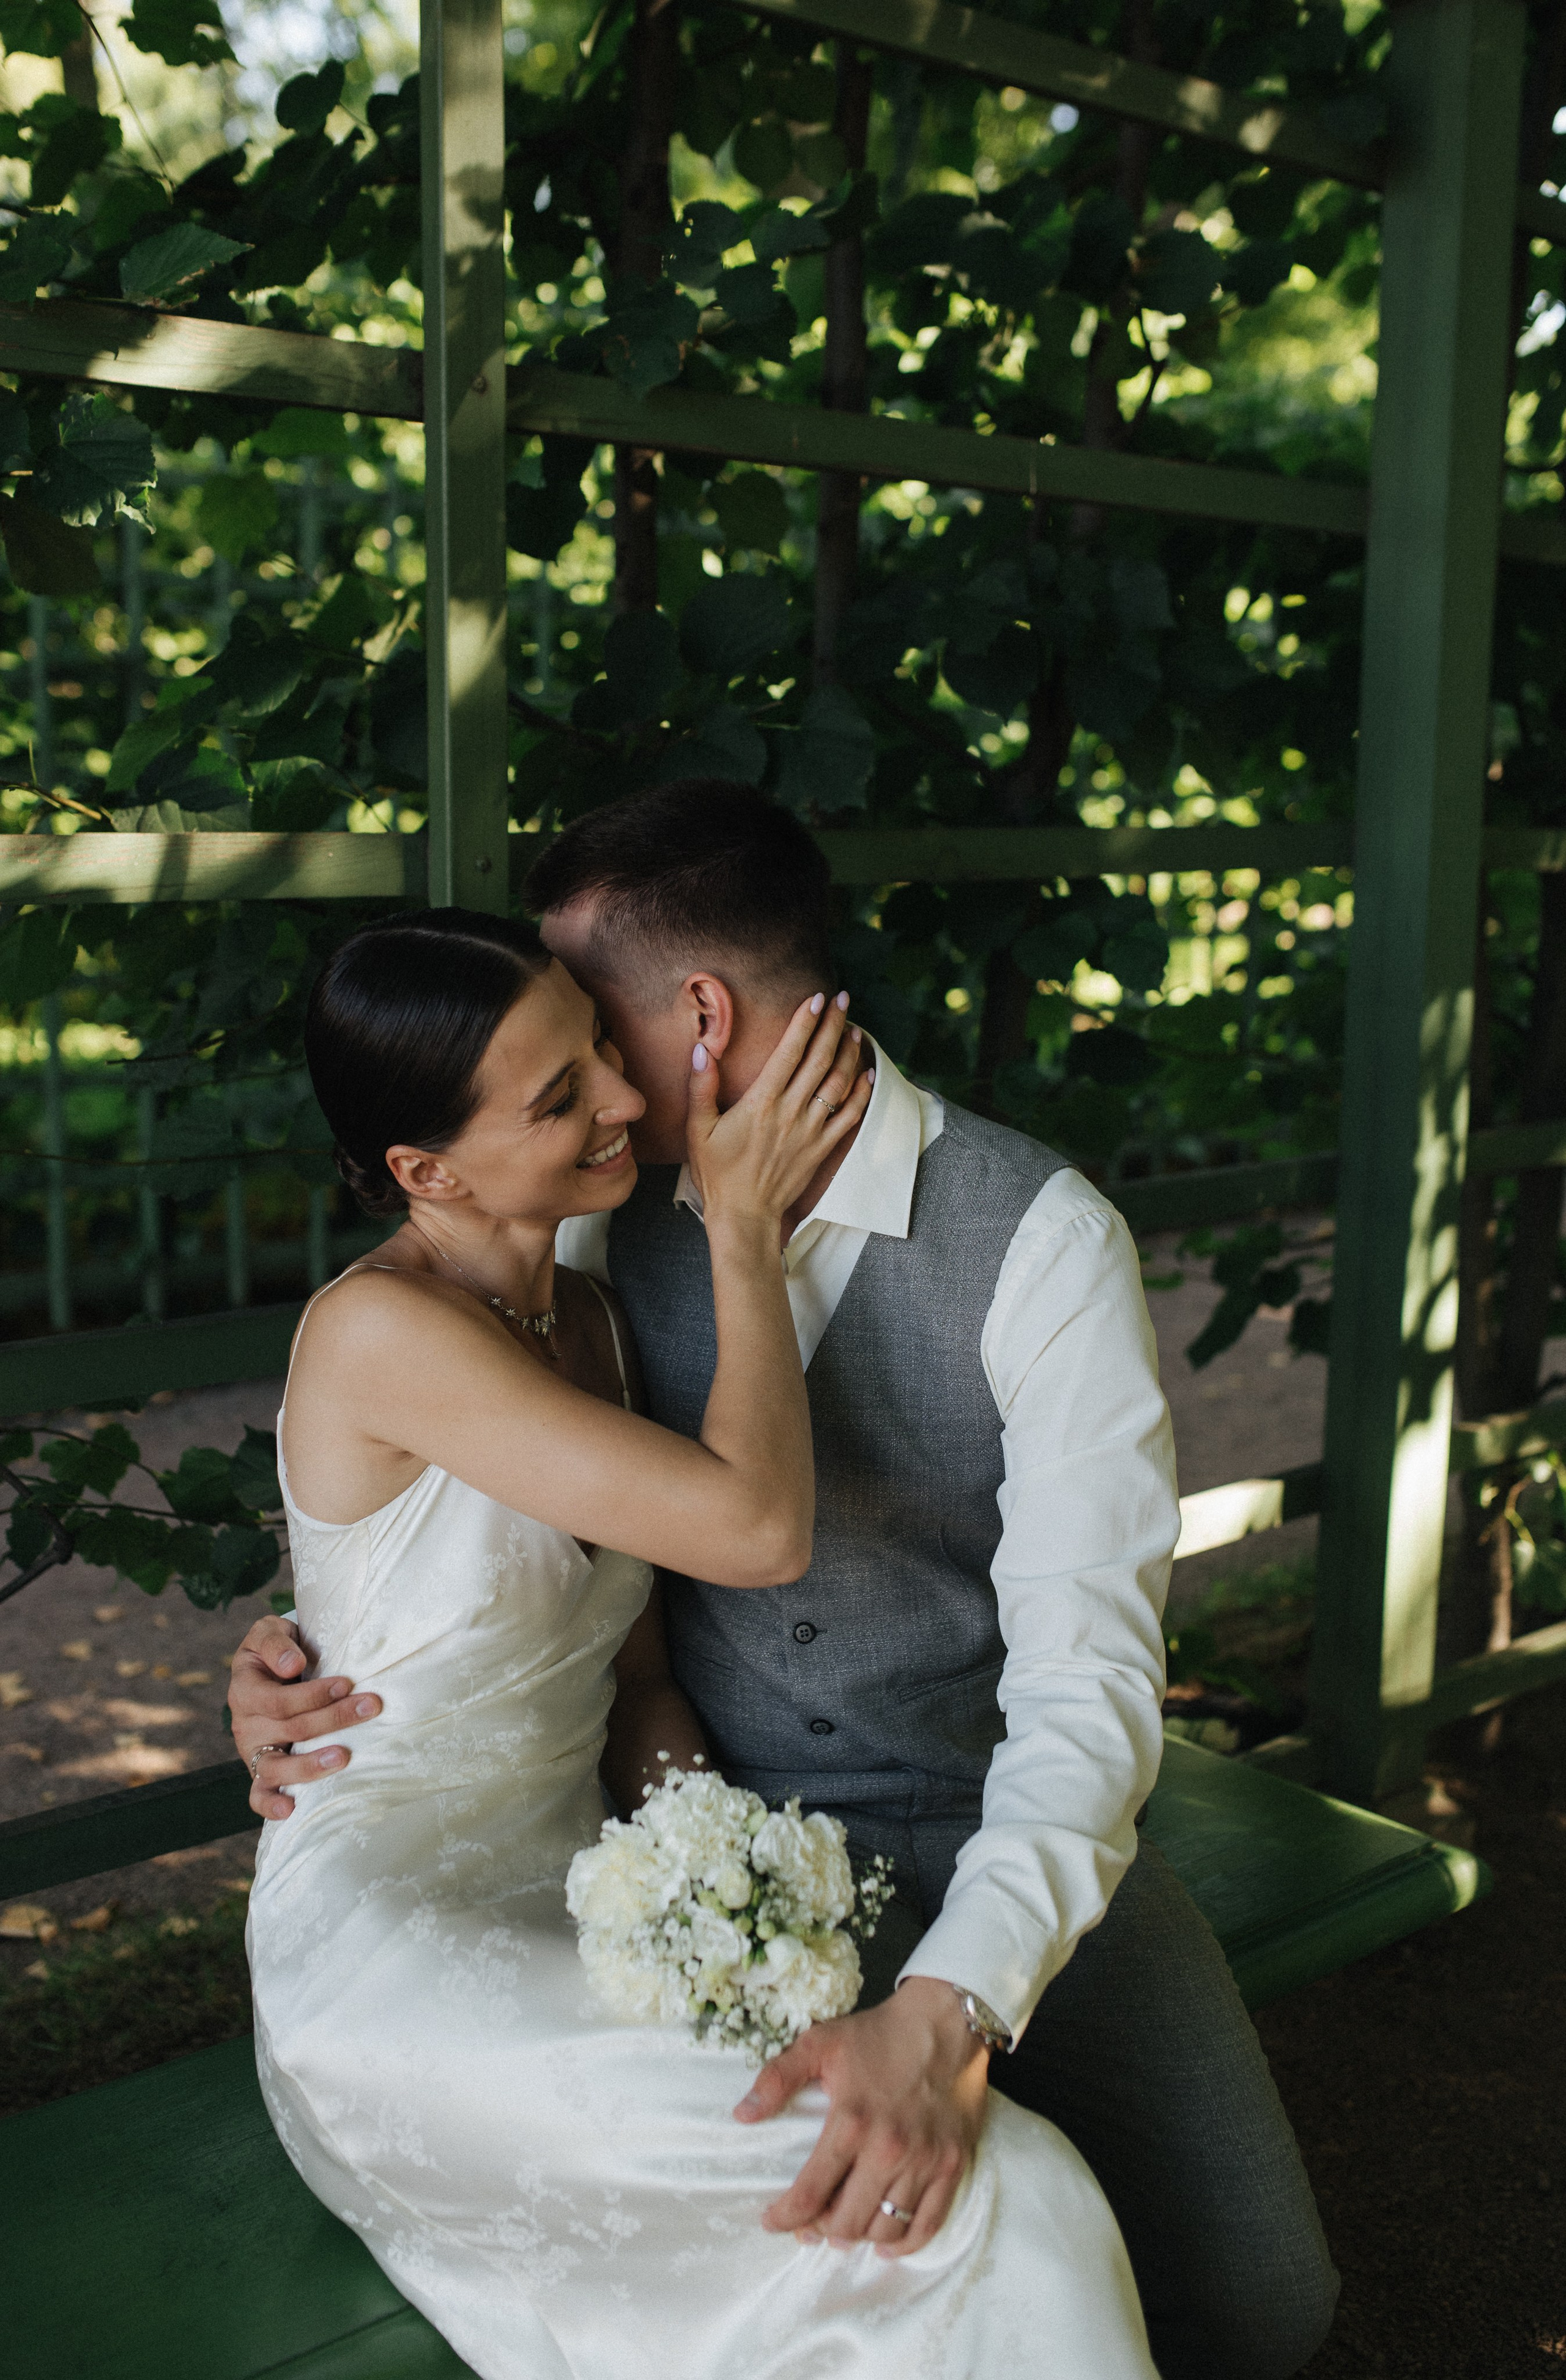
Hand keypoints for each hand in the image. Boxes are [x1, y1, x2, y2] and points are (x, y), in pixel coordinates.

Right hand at [229, 1612, 380, 1819]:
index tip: (347, 1683)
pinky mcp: (262, 1771)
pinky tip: (290, 1810)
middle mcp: (246, 1725)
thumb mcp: (269, 1632)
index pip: (279, 1700)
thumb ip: (276, 1644)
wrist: (272, 1669)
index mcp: (245, 1690)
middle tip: (371, 1706)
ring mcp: (253, 1752)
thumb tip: (292, 1665)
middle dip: (334, 1718)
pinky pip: (259, 1795)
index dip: (313, 1695)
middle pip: (290, 1729)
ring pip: (276, 1767)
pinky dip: (270, 1806)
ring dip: (310, 1765)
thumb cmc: (277, 1650)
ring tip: (344, 1758)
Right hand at [686, 993, 870, 1228]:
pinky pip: (849, 1117)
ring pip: (838, 1083)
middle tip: (843, 999)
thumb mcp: (698, 1130)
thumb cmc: (718, 1174)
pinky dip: (861, 1093)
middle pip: (819, 1060)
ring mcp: (810, 1131)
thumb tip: (703, 1050)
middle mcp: (790, 1112)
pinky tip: (867, 1073)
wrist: (743, 1215)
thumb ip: (701, 1088)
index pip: (789, 1052)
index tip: (816, 999)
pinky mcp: (821, 1149)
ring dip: (849, 1053)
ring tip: (854, 1029)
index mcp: (761, 1103)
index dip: (805, 1022)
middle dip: (833, 1025)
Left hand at [734, 1977, 989, 2258]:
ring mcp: (924, 2161)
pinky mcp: (952, 2166)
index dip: (785, 2217)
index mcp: (850, 2123)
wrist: (945, 2022)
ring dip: (859, 2237)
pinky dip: (905, 2244)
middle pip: (846, 2221)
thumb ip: (778, 2077)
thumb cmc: (879, 2033)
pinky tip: (887, 2245)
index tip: (771, 2222)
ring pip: (884, 2228)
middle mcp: (887, 2150)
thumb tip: (742, 2115)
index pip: (810, 2193)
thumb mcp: (820, 2042)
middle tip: (809, 2225)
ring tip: (843, 2229)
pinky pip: (929, 2224)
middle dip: (820, 2230)